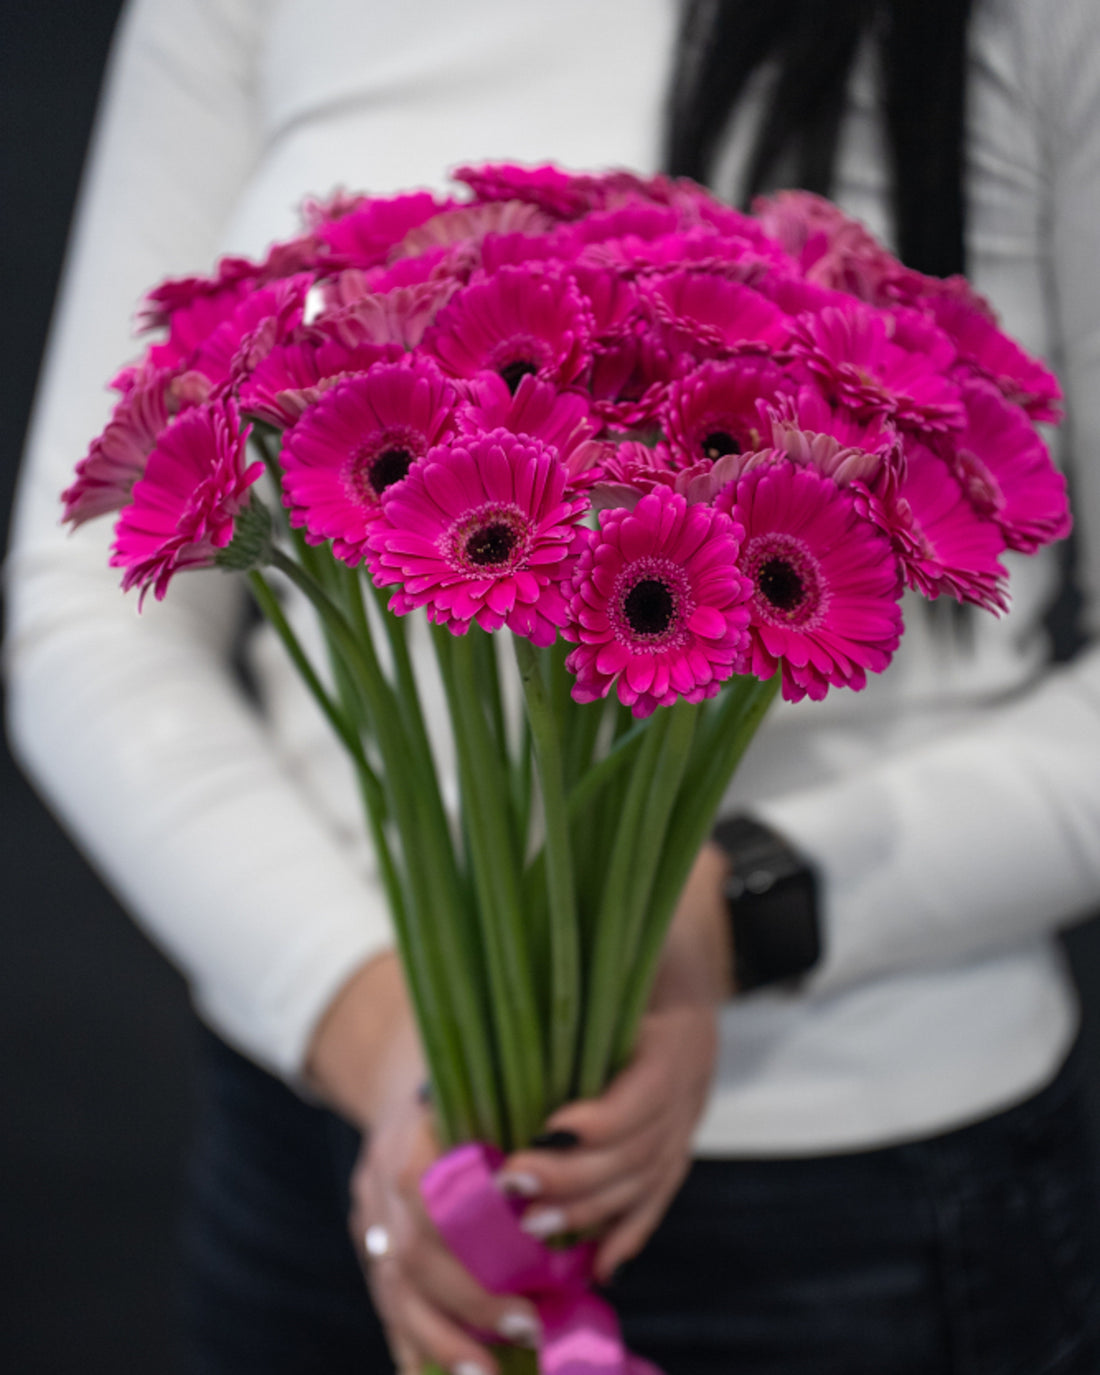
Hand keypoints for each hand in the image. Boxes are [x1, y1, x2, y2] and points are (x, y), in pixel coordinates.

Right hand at [308, 954, 540, 1373]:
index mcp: (412, 1128)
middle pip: (411, 1251)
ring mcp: (368, 1210)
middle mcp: (379, 1174)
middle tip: (532, 1325)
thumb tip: (581, 1150)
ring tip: (490, 1372)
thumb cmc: (478, 1075)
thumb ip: (522, 1112)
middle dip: (470, 1297)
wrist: (413, 1070)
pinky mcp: (370, 1240)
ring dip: (443, 1336)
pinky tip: (456, 1372)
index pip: (430, 1191)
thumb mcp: (495, 1078)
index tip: (533, 1262)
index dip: (478, 1235)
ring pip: (393, 1288)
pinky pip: (389, 1303)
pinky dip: (418, 1343)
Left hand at [496, 843, 729, 1282]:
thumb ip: (575, 964)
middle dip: (575, 1178)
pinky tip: (596, 1263)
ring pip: (644, 1182)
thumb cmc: (637, 940)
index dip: (599, 1122)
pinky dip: (628, 1230)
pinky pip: (658, 1196)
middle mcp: (692, 1084)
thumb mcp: (619, 942)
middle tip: (510, 1187)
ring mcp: (689, 1119)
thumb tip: (501, 964)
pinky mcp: (678, 1141)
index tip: (543, 1128)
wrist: (690, 950)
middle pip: (639, 1151)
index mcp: (680, 1034)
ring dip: (589, 1212)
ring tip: (528, 1229)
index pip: (646, 1095)